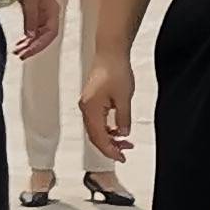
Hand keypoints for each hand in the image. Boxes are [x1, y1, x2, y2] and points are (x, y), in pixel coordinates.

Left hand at [11, 0, 63, 56]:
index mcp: (53, 10)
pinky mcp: (36, 8)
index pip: (50, 34)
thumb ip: (31, 18)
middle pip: (45, 36)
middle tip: (19, 55)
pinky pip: (34, 26)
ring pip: (39, 32)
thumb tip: (31, 36)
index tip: (26, 53)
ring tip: (17, 50)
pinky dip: (27, 34)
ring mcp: (43, 11)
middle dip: (33, 47)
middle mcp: (50, 12)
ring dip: (30, 42)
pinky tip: (21, 40)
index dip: (39, 46)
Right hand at [80, 48, 134, 163]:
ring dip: (109, 138)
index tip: (121, 158)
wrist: (110, 52)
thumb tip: (123, 134)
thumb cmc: (115, 70)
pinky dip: (106, 128)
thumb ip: (123, 119)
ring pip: (95, 129)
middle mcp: (85, 108)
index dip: (110, 150)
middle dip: (109, 146)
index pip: (99, 138)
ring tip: (124, 142)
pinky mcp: (91, 100)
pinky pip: (96, 120)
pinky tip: (117, 129)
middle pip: (95, 136)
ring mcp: (87, 104)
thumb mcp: (124, 98)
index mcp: (91, 109)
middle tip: (124, 153)